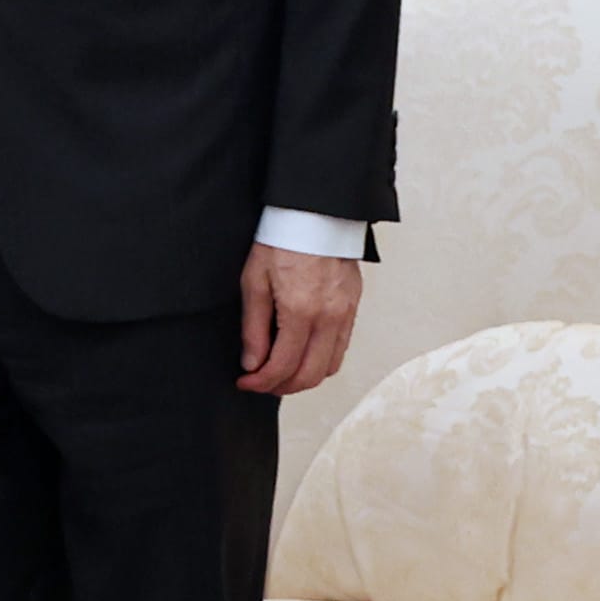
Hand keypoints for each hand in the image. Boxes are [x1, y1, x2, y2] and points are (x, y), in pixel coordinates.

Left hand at [240, 245, 359, 396]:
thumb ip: (253, 327)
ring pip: (330, 368)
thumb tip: (253, 363)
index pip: (283, 365)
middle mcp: (329, 317)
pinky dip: (322, 361)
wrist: (315, 213)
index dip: (261, 382)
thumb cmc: (281, 239)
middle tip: (261, 383)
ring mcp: (346, 313)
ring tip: (280, 373)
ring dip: (304, 378)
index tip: (245, 382)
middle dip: (282, 387)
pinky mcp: (354, 307)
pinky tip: (302, 355)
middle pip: (310, 375)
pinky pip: (341, 348)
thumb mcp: (254, 281)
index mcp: (301, 310)